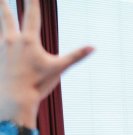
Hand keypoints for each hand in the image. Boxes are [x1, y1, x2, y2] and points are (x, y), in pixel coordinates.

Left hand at [0, 0, 92, 126]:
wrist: (14, 97)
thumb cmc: (38, 84)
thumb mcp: (59, 68)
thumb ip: (76, 56)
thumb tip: (94, 47)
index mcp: (29, 41)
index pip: (32, 15)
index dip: (32, 1)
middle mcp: (12, 40)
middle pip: (8, 17)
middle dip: (5, 6)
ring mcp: (1, 48)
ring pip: (1, 28)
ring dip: (1, 17)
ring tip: (0, 8)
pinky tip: (0, 44)